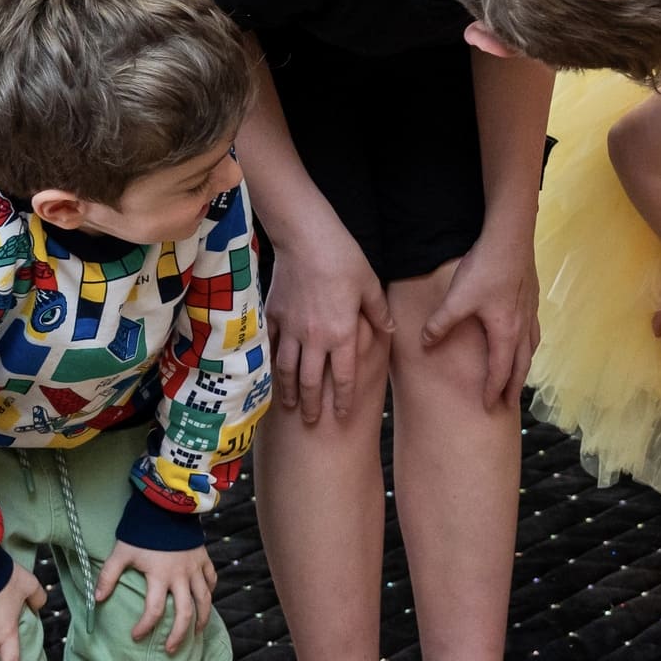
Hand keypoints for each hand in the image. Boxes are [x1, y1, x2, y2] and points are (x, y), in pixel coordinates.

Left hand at [93, 540, 217, 655]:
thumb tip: (97, 599)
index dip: (145, 626)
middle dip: (178, 634)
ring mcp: (195, 568)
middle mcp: (181, 576)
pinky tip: (206, 600)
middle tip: (170, 650)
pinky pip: (211, 579)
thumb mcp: (121, 552)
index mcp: (160, 576)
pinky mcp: (203, 559)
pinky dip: (209, 591)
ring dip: (200, 619)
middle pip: (185, 612)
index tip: (135, 636)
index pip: (154, 610)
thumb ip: (108, 576)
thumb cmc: (143, 532)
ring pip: (204, 599)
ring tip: (196, 634)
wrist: (168, 507)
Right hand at [266, 221, 392, 424]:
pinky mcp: (273, 316)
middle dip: (312, 405)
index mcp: (342, 333)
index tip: (342, 415)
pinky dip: (269, 365)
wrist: (307, 238)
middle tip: (312, 422)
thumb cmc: (343, 259)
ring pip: (286, 369)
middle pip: (311, 381)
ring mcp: (290, 328)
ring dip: (288, 391)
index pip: (343, 376)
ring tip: (290, 407)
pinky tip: (269, 376)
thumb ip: (378, 312)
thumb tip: (391, 328)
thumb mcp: (370, 285)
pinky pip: (269, 347)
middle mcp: (314, 338)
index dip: (343, 399)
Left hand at [421, 224, 540, 409]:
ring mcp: (530, 311)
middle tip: (508, 404)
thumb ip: (440, 324)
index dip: (493, 390)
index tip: (488, 407)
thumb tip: (425, 343)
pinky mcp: (532, 296)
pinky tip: (526, 336)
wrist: (510, 238)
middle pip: (521, 364)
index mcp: (504, 332)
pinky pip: (534, 329)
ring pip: (531, 347)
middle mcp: (522, 326)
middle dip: (514, 386)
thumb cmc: (485, 270)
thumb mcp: (456, 300)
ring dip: (524, 364)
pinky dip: (530, 342)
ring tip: (520, 374)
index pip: (500, 370)